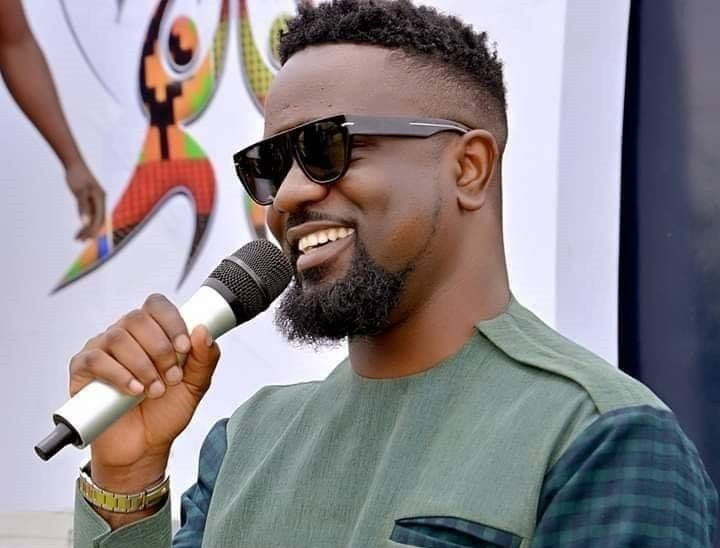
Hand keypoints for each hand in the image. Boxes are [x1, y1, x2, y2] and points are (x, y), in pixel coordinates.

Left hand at [65, 161, 105, 240]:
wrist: (74, 163)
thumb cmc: (77, 176)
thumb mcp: (79, 192)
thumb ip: (82, 208)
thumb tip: (85, 223)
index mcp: (101, 199)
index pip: (98, 219)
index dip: (91, 230)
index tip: (83, 239)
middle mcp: (101, 200)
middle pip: (98, 220)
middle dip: (90, 231)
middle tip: (78, 240)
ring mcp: (97, 199)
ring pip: (95, 217)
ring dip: (88, 228)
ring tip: (78, 237)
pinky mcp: (91, 198)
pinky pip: (91, 213)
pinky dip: (86, 220)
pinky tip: (81, 225)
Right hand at [69, 294, 220, 491]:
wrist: (143, 447)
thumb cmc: (166, 412)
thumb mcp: (195, 386)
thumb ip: (205, 358)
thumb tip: (203, 330)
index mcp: (152, 332)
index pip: (156, 305)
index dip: (171, 321)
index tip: (185, 347)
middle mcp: (124, 335)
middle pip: (137, 318)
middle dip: (160, 349)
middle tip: (171, 378)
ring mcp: (101, 350)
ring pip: (117, 338)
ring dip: (142, 365)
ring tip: (155, 390)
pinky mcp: (82, 371)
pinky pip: (95, 359)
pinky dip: (118, 374)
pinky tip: (134, 391)